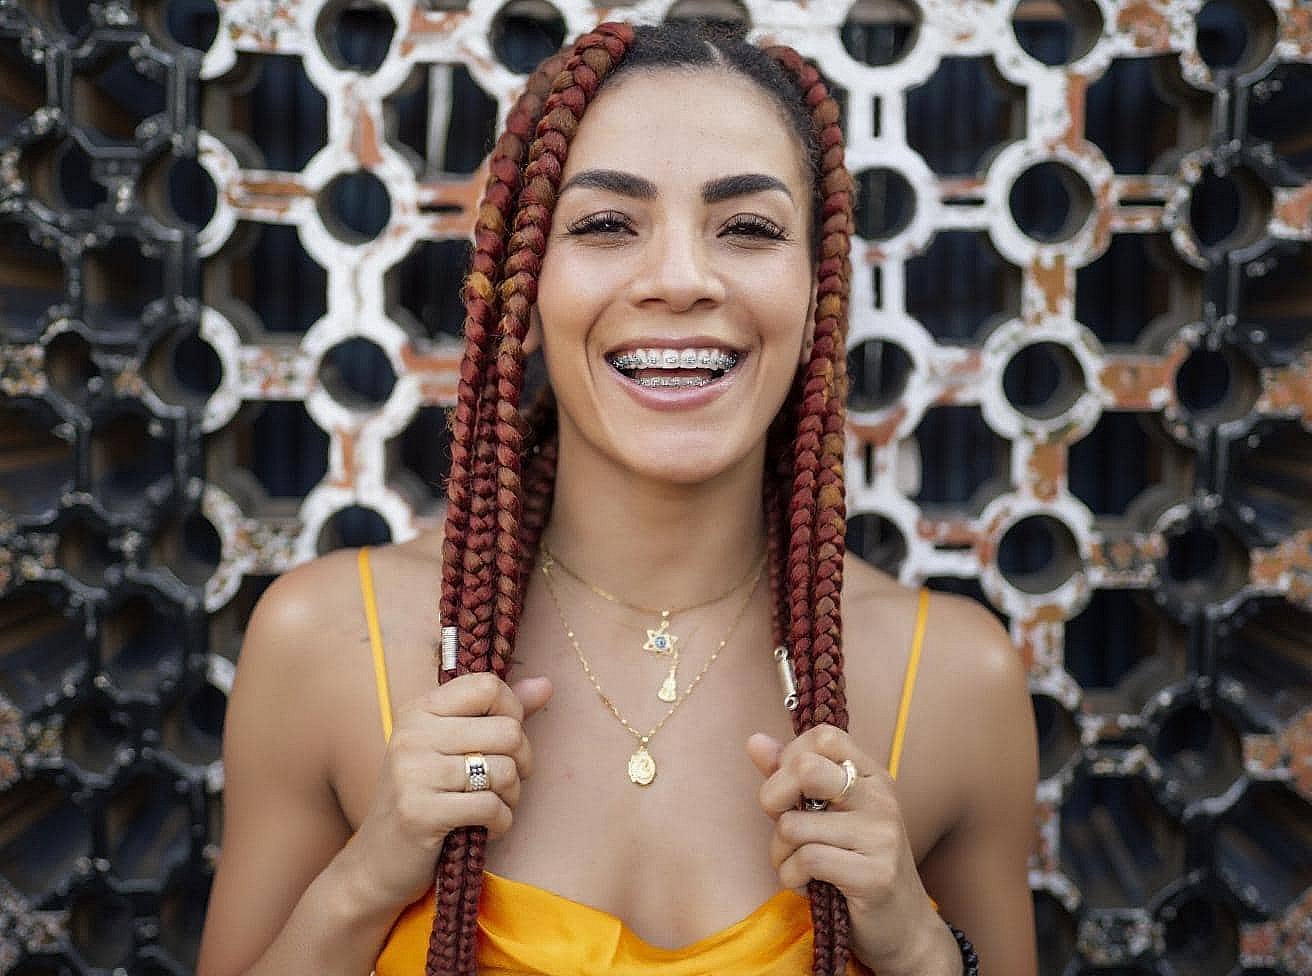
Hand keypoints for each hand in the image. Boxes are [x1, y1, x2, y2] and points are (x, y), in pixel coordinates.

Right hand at [345, 673, 551, 910]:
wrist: (378, 861)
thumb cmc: (425, 798)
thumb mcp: (455, 748)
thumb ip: (500, 714)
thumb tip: (546, 685)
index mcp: (420, 710)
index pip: (487, 686)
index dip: (512, 711)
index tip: (504, 739)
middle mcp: (413, 734)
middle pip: (507, 730)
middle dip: (522, 761)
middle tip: (506, 781)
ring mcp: (413, 773)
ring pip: (504, 770)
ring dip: (512, 795)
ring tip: (496, 805)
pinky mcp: (419, 812)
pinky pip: (491, 807)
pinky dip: (502, 822)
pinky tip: (487, 827)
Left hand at [747, 726, 955, 974]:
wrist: (904, 927)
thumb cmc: (856, 865)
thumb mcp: (825, 814)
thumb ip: (790, 776)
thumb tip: (754, 741)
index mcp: (870, 776)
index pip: (824, 736)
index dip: (791, 756)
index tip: (790, 789)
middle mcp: (880, 797)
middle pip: (805, 769)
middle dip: (773, 798)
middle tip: (782, 825)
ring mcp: (881, 835)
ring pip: (793, 825)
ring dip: (779, 853)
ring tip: (797, 866)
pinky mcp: (874, 874)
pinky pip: (805, 862)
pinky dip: (792, 878)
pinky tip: (808, 886)